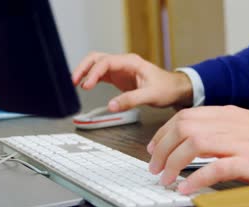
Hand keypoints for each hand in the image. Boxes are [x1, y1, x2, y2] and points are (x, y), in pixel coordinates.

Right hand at [72, 52, 192, 110]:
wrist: (175, 89)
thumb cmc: (166, 88)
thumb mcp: (150, 95)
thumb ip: (130, 100)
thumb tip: (111, 106)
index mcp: (131, 62)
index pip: (106, 62)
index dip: (94, 73)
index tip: (87, 85)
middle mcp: (124, 63)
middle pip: (97, 59)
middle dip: (83, 68)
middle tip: (73, 81)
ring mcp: (120, 69)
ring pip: (97, 65)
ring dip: (85, 72)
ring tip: (75, 83)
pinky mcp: (119, 78)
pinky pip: (101, 74)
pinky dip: (92, 78)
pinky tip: (86, 86)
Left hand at [147, 105, 248, 193]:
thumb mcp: (242, 124)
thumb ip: (217, 128)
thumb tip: (190, 141)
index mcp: (225, 114)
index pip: (184, 117)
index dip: (164, 133)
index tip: (154, 147)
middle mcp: (228, 124)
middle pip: (183, 129)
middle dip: (163, 148)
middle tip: (155, 167)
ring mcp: (238, 142)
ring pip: (194, 145)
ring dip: (173, 163)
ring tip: (165, 179)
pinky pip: (215, 168)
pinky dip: (195, 178)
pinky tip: (186, 188)